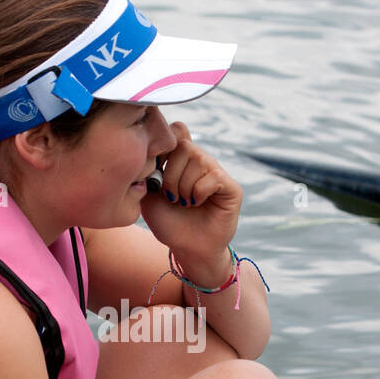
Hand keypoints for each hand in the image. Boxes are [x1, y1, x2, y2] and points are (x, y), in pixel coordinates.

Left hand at [140, 121, 240, 276]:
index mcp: (182, 159)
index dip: (164, 147)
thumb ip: (149, 167)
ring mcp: (217, 172)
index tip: (156, 171)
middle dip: (171, 174)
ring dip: (184, 186)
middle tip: (171, 197)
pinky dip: (198, 192)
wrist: (186, 248)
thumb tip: (154, 144)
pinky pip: (213, 176)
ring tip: (184, 203)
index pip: (177, 130)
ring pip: (199, 159)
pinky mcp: (231, 187)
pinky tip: (196, 204)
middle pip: (184, 145)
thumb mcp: (148, 193)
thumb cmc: (168, 222)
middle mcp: (201, 161)